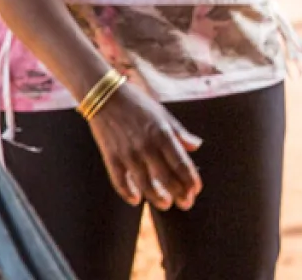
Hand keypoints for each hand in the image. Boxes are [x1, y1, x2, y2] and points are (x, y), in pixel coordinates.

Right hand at [87, 82, 204, 210]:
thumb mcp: (163, 114)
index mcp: (162, 134)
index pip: (181, 163)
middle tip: (186, 203)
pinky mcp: (111, 157)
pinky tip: (136, 200)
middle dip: (179, 193)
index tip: (196, 189)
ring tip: (165, 204)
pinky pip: (120, 181)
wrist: (105, 96)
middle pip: (166, 177)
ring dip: (157, 197)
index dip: (190, 179)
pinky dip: (127, 192)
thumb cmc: (138, 104)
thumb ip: (180, 133)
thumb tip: (196, 146)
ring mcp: (128, 153)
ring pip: (145, 184)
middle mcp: (147, 146)